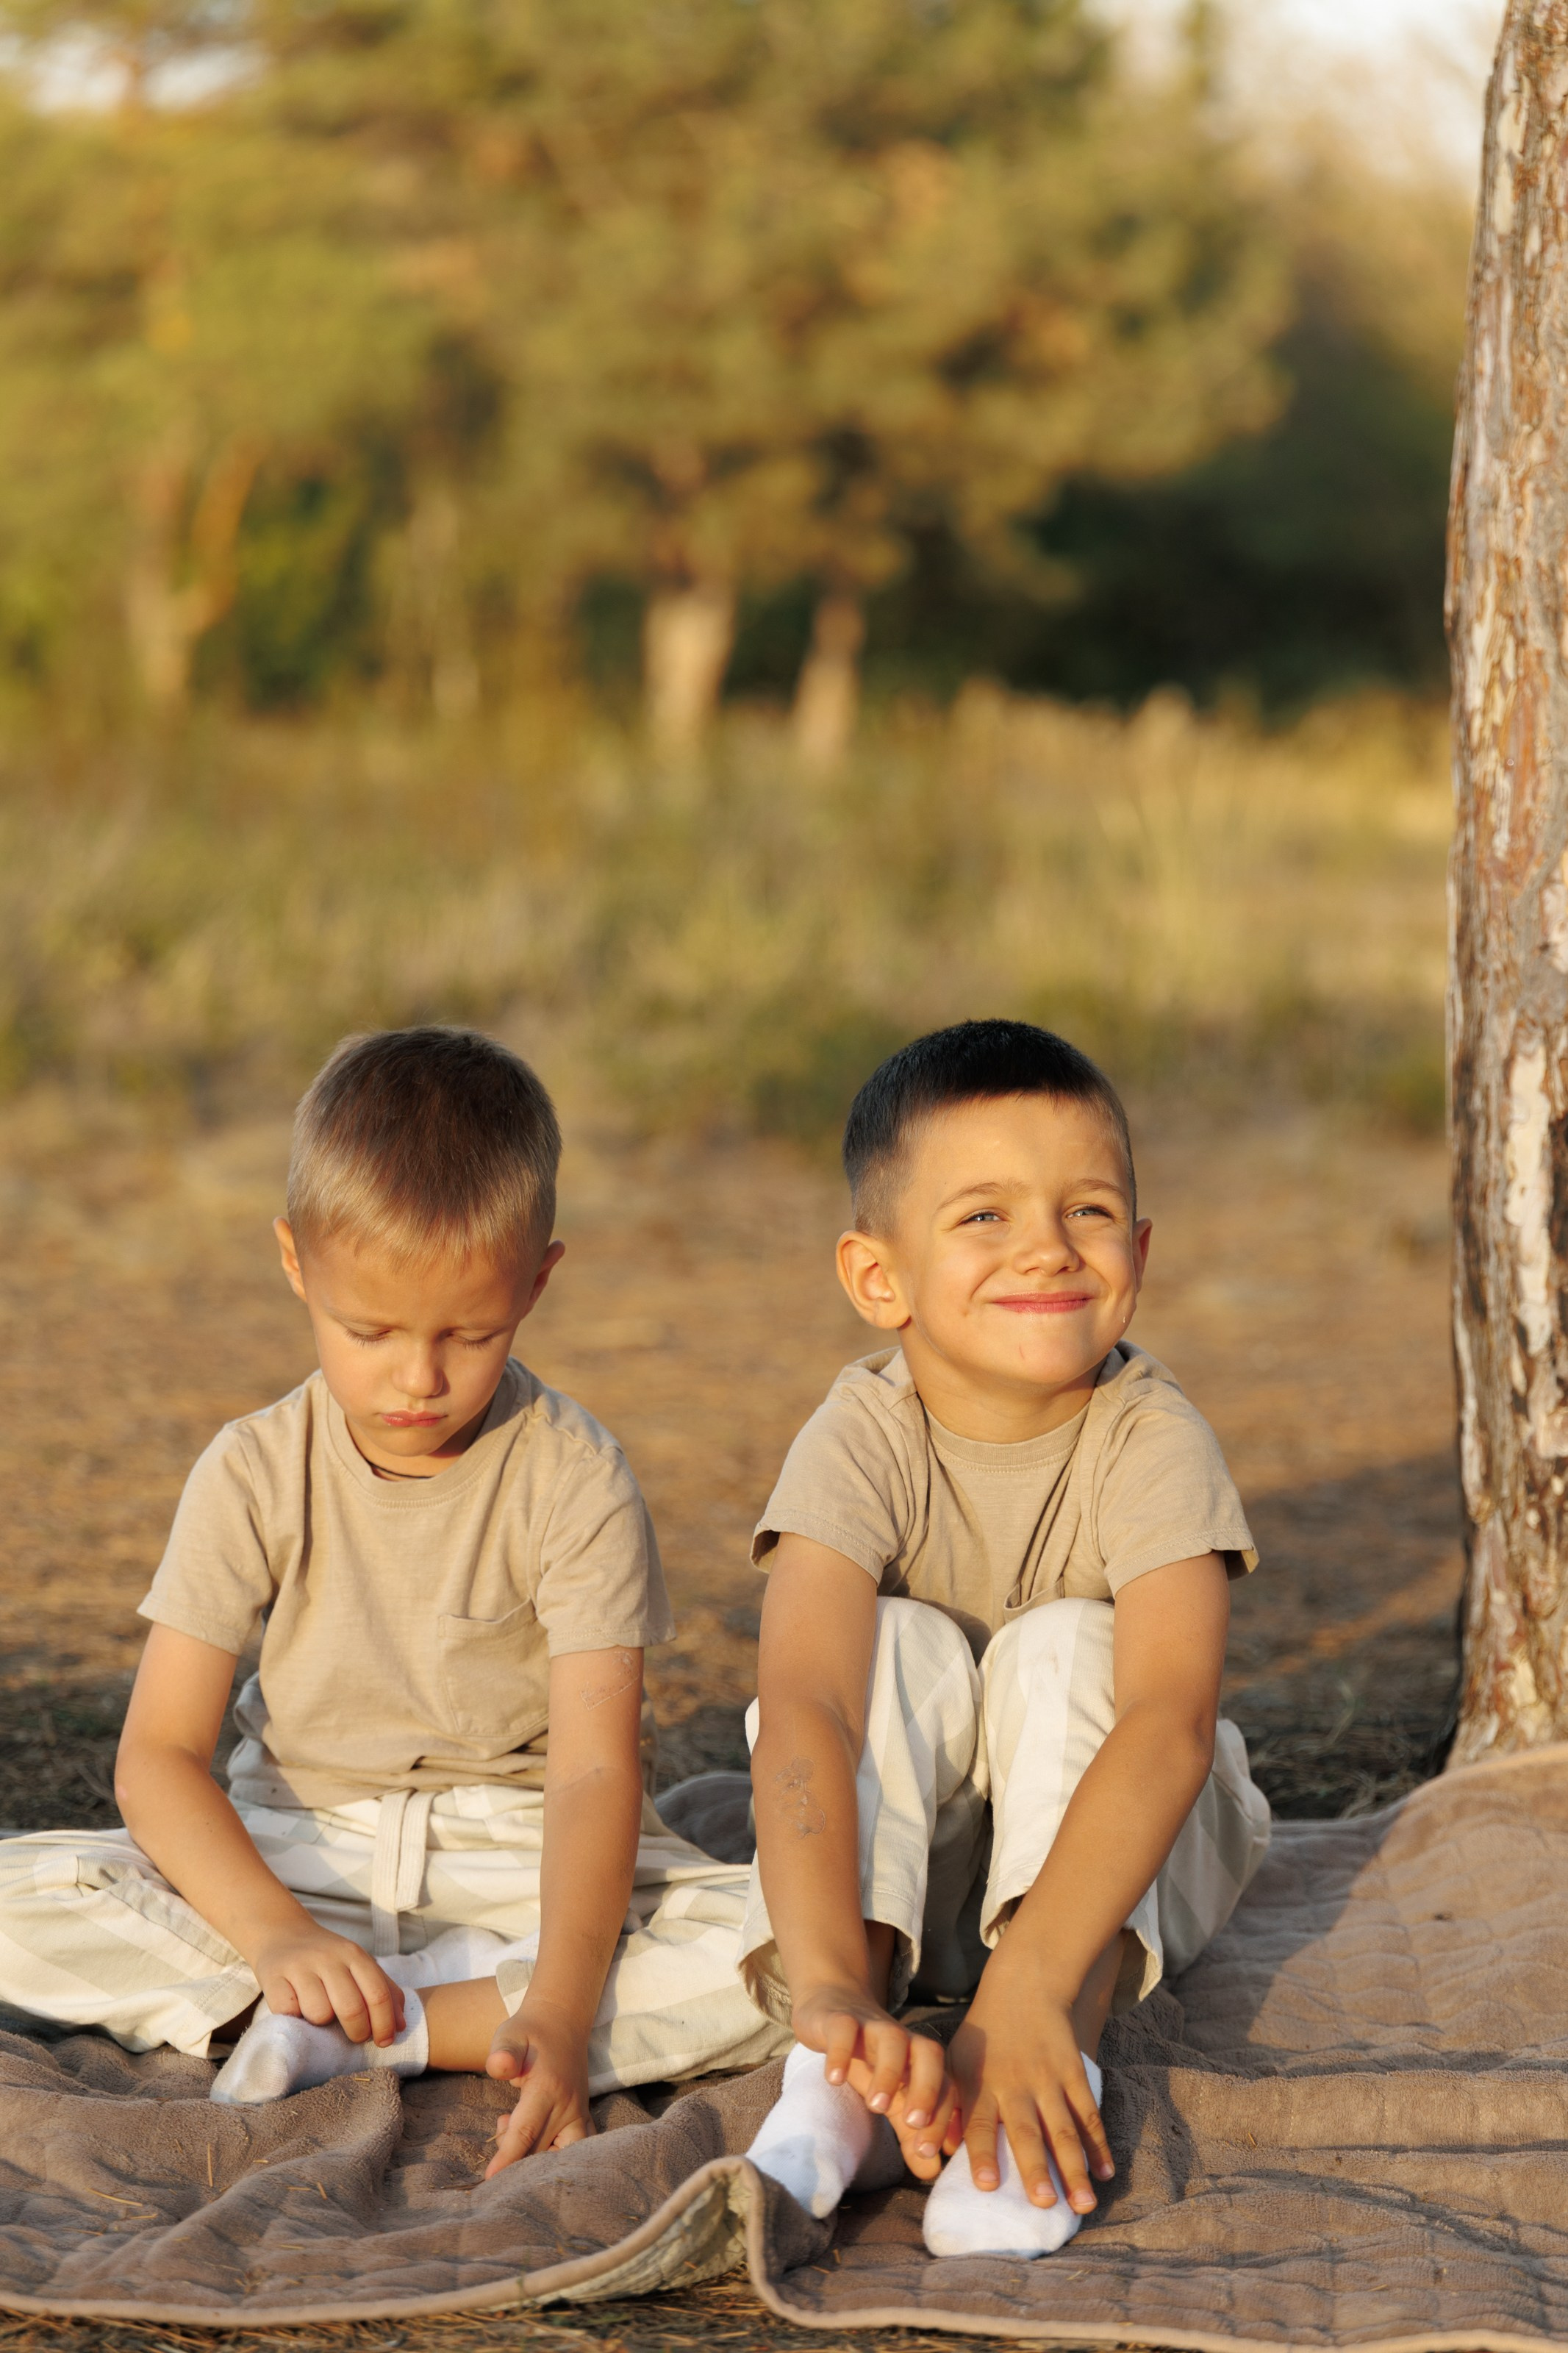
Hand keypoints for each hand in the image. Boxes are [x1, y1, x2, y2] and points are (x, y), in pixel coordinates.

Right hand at [249, 1925, 405, 2046]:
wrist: (282, 1935)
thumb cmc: (328, 1960)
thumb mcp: (359, 1966)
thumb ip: (384, 1991)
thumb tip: (401, 2026)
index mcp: (354, 1955)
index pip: (378, 1994)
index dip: (384, 2024)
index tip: (384, 2042)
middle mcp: (328, 1957)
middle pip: (352, 2008)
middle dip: (358, 2032)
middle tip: (355, 2037)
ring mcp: (300, 1966)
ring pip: (319, 2013)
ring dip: (322, 2025)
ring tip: (320, 2015)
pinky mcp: (273, 1977)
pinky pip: (289, 2013)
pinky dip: (295, 2018)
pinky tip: (296, 2008)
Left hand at [484, 1995, 594, 2175]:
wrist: (561, 2021)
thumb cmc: (528, 2031)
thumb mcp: (510, 2034)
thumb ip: (503, 2052)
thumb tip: (498, 2067)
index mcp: (548, 2088)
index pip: (525, 2131)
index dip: (507, 2157)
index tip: (490, 2179)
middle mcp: (568, 2106)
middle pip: (541, 2151)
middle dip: (514, 2161)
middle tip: (497, 2137)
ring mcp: (578, 2113)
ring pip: (562, 2155)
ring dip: (536, 2160)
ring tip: (513, 2132)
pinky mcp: (582, 2118)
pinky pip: (575, 2149)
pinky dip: (555, 2157)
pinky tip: (533, 2140)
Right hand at [791, 1981, 954, 2175]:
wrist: (833, 2008)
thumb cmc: (868, 2058)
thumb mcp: (891, 2096)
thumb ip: (910, 2131)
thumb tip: (932, 2172)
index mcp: (921, 2060)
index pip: (945, 2084)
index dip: (943, 2117)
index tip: (932, 2152)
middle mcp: (903, 2040)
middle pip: (929, 2053)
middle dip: (927, 2089)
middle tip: (913, 2124)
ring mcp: (871, 2026)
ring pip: (892, 2039)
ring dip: (889, 2072)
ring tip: (875, 2106)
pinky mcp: (839, 2018)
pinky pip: (844, 2029)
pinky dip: (841, 2052)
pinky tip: (835, 2079)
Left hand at [949, 1962, 1113, 2214]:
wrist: (1024, 1988)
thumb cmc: (982, 2038)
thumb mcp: (955, 2063)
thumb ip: (946, 2106)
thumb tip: (936, 2152)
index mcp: (980, 2085)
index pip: (978, 2124)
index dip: (982, 2154)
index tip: (986, 2186)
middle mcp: (1014, 2085)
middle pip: (1026, 2132)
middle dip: (1035, 2169)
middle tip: (1044, 2204)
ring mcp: (1047, 2079)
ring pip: (1063, 2129)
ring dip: (1074, 2168)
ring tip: (1084, 2205)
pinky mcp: (1073, 2072)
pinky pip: (1088, 2113)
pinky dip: (1098, 2144)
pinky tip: (1107, 2173)